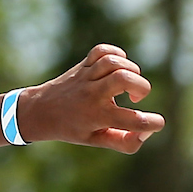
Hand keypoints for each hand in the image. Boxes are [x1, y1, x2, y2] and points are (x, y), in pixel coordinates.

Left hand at [19, 44, 164, 152]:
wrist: (39, 111)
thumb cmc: (72, 127)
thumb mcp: (96, 140)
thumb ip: (124, 142)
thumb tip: (146, 133)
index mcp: (97, 116)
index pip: (134, 120)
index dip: (153, 123)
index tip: (153, 123)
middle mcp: (92, 94)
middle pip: (124, 79)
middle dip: (142, 87)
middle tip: (134, 98)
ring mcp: (86, 77)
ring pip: (113, 62)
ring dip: (131, 70)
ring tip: (125, 84)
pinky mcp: (82, 65)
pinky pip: (102, 50)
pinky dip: (116, 54)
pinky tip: (116, 68)